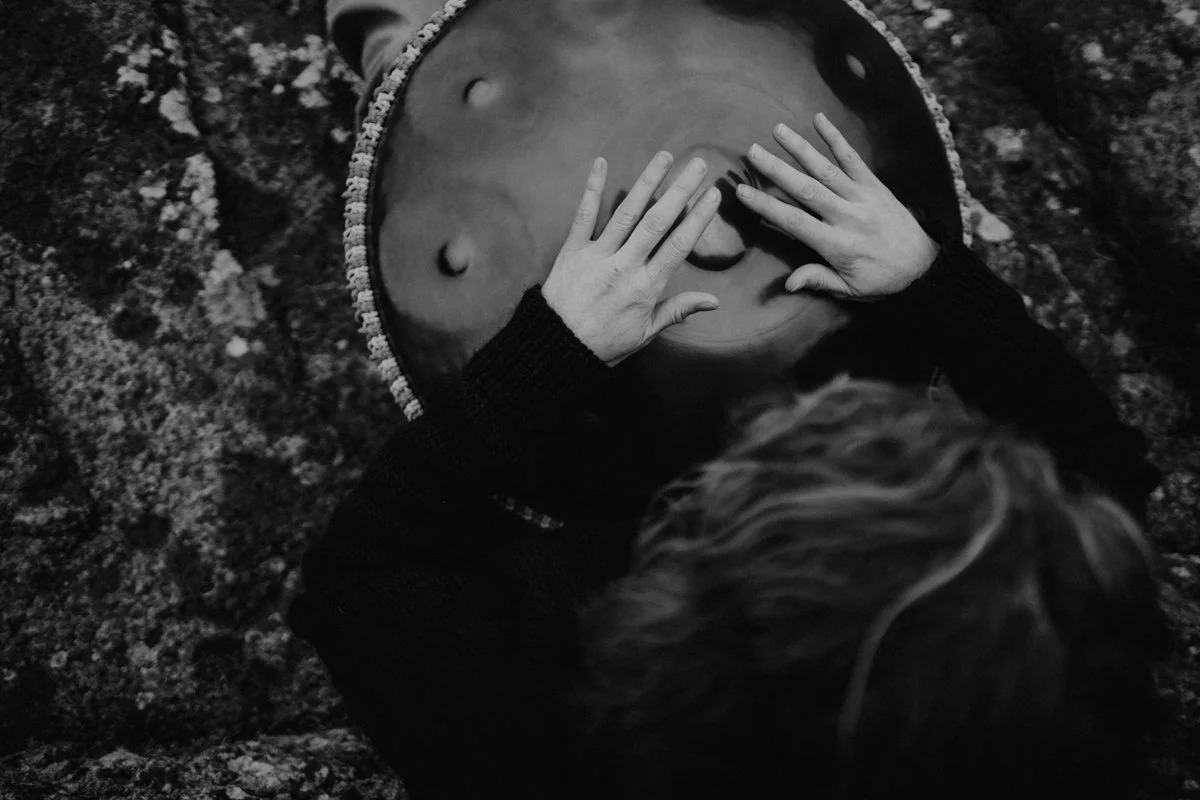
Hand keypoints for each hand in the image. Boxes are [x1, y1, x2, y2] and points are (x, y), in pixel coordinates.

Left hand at [542, 152, 721, 365]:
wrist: (556, 348)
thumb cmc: (604, 344)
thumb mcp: (645, 334)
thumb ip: (678, 311)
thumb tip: (714, 301)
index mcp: (645, 288)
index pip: (678, 246)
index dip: (697, 218)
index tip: (713, 194)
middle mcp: (623, 267)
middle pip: (656, 222)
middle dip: (679, 190)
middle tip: (697, 164)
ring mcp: (597, 256)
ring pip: (626, 213)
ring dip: (647, 182)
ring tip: (665, 157)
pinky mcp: (572, 251)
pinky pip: (584, 215)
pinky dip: (592, 188)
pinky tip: (602, 163)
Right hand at [734, 113, 939, 300]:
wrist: (925, 267)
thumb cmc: (883, 281)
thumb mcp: (850, 290)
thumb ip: (818, 280)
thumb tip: (788, 284)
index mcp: (837, 245)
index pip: (794, 222)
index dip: (766, 206)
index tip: (742, 191)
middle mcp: (848, 217)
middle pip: (806, 190)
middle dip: (777, 169)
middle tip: (752, 152)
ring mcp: (862, 197)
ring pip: (826, 169)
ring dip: (800, 148)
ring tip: (777, 130)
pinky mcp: (875, 186)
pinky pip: (853, 159)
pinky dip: (836, 139)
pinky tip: (819, 120)